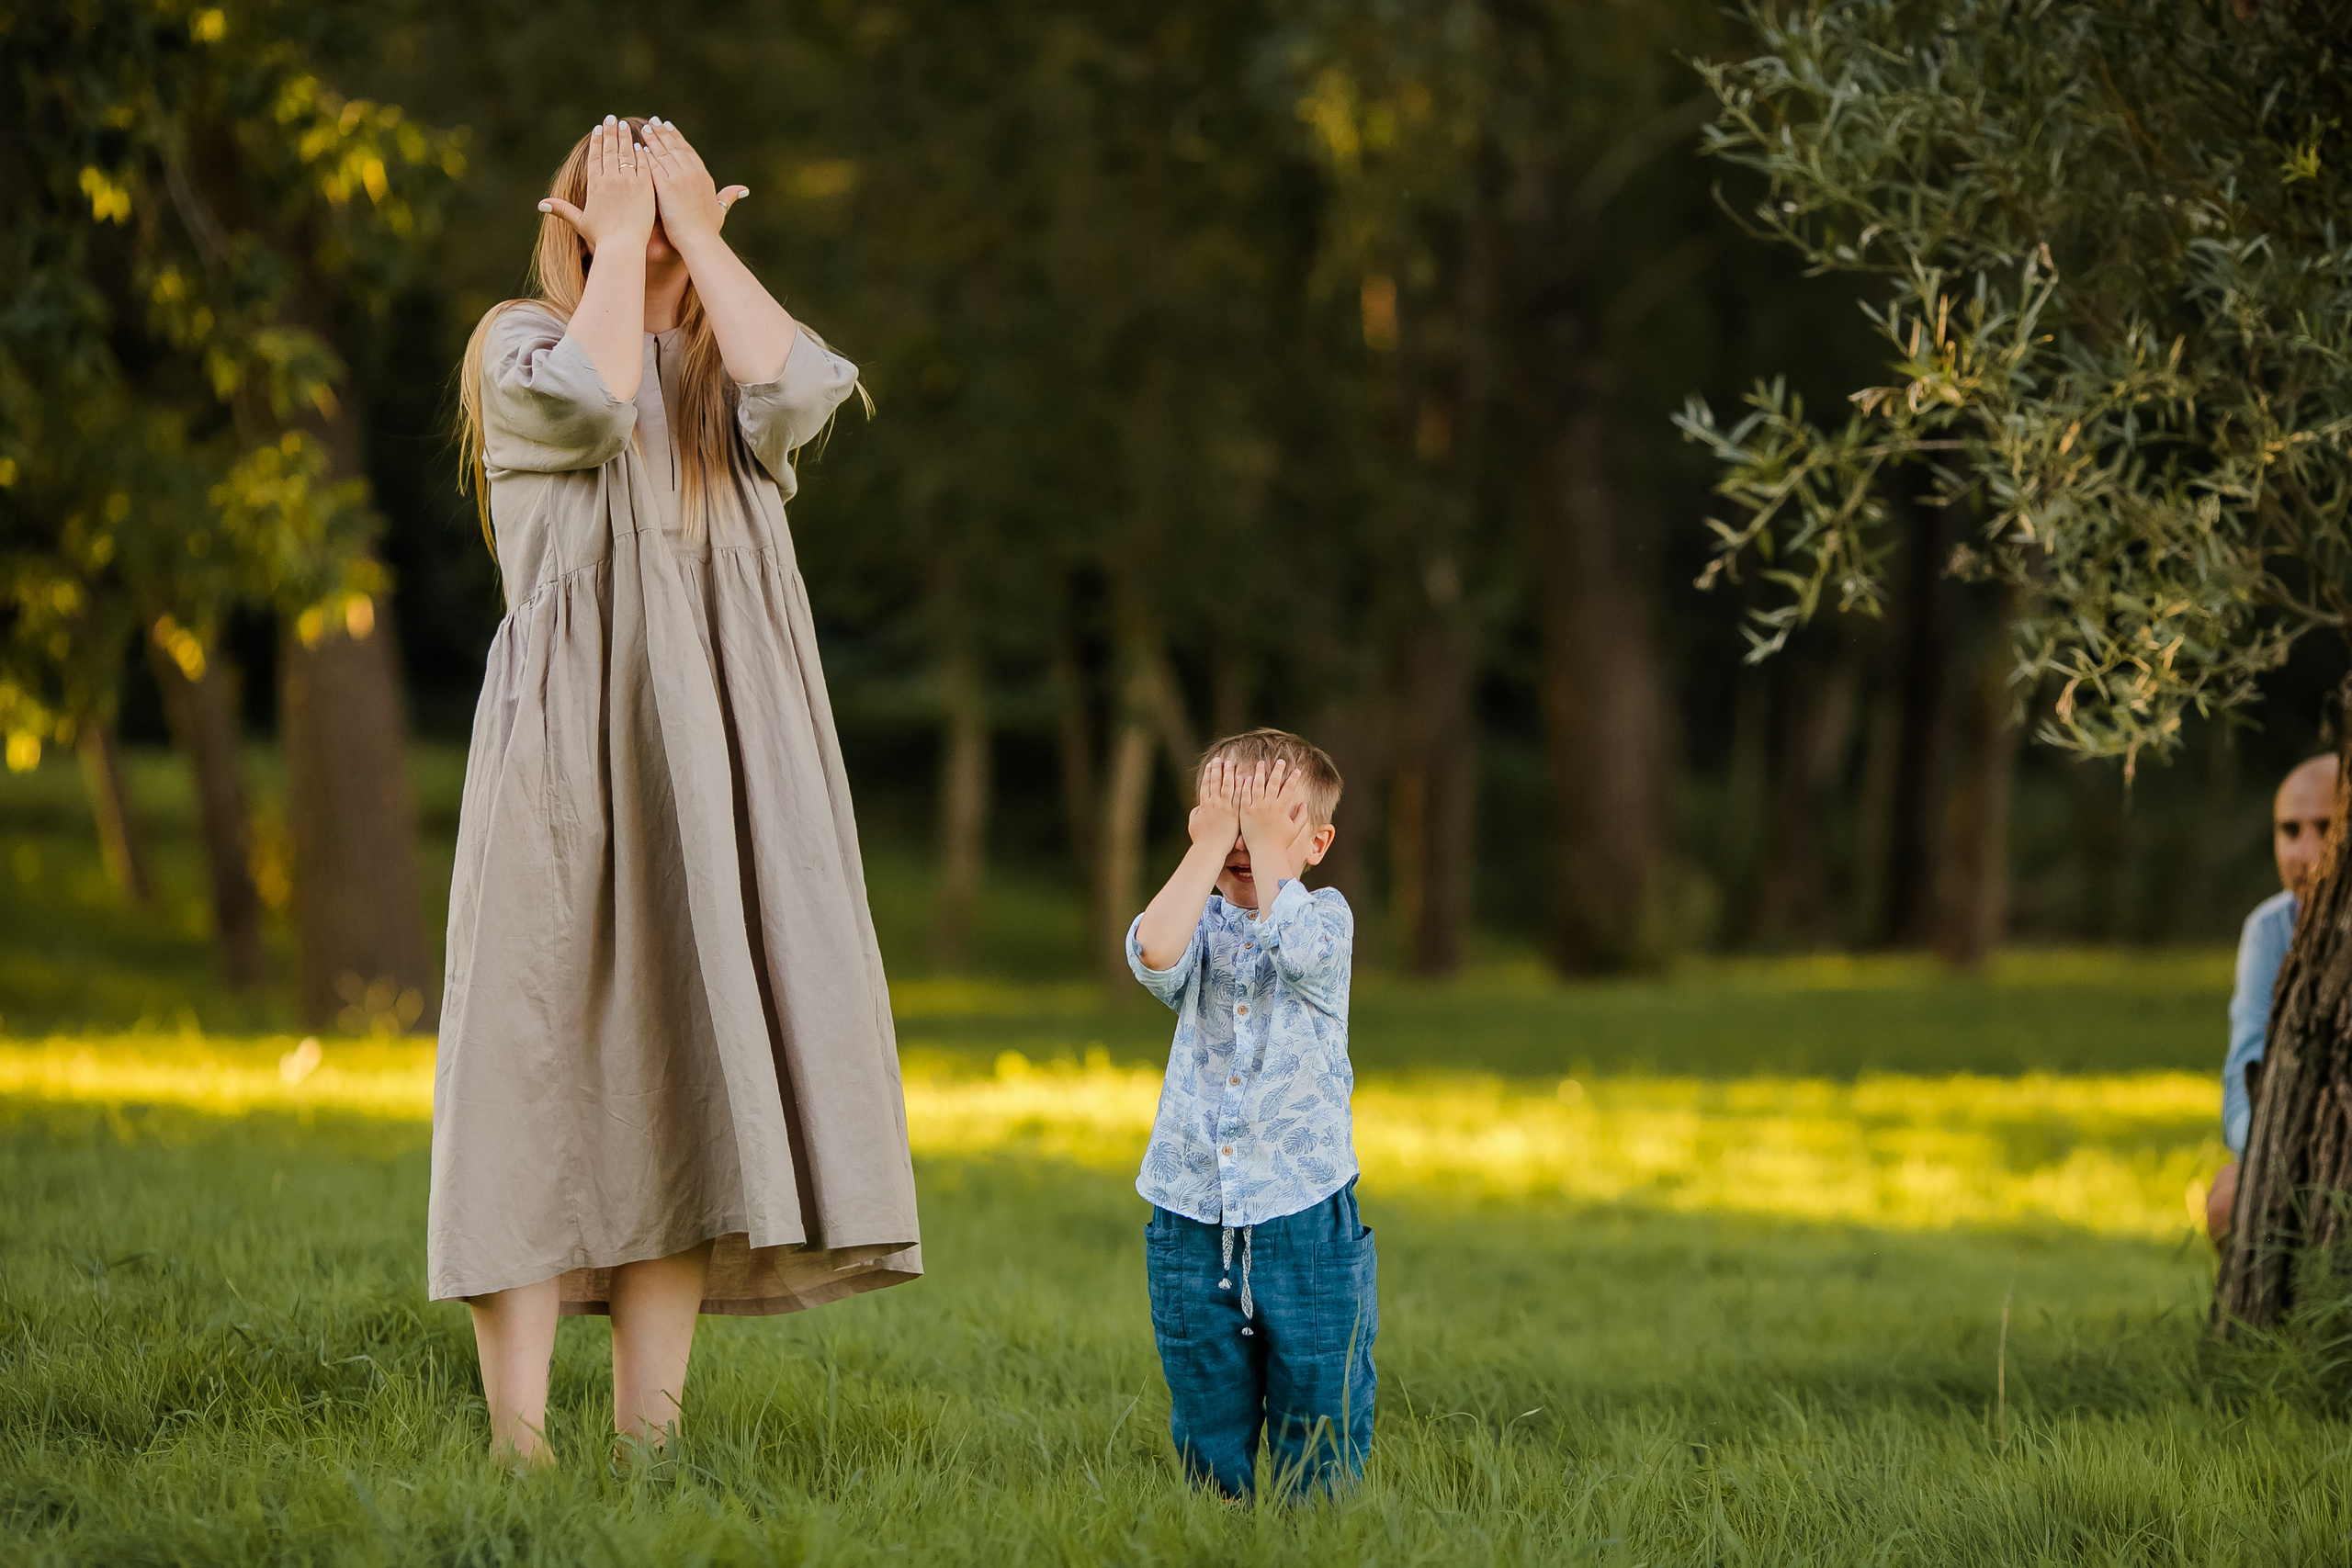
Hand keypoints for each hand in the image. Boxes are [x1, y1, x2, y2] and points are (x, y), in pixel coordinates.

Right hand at [540, 117, 656, 252]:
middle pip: (610, 150)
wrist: (622, 245)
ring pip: (626, 153)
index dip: (597, 141)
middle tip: (612, 118)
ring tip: (625, 125)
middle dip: (610, 132)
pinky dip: (641, 153)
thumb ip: (562, 210)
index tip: (598, 128)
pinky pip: (643, 164)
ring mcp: (628, 182)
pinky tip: (641, 144)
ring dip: (625, 137)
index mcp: (595, 185)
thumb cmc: (601, 237)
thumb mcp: (580, 221)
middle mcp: (610, 179)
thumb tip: (541, 205)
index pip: (595, 157)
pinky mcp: (644, 187)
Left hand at [639, 118, 749, 250]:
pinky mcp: (665, 185)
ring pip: (663, 152)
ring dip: (653, 139)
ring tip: (645, 129)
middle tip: (654, 121)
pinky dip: (644, 155)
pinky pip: (652, 165)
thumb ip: (728, 197)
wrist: (700, 240)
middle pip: (675, 147)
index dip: (678, 139)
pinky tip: (636, 148)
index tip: (670, 128)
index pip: (689, 152)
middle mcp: (692, 173)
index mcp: (704, 177)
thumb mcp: (720, 209)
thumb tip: (744, 190)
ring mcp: (679, 178)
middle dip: (664, 133)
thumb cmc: (709, 230)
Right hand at [1187, 753, 1239, 847]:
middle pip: (1216, 782)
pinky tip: (1243, 778)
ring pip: (1226, 787)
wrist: (1210, 850)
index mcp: (1204, 805)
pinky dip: (1240, 787)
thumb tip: (1198, 807)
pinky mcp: (1234, 814)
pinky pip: (1238, 798)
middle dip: (1218, 769)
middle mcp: (1214, 804)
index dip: (1208, 774)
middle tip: (1221, 758)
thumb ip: (1196, 813)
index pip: (1206, 785)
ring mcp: (1224, 808)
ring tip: (1231, 763)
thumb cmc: (1201, 840)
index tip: (1210, 764)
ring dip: (1229, 773)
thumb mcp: (1194, 824)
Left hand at [1236, 760, 1315, 883]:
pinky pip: (1244, 794)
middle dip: (1278, 770)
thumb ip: (1302, 816)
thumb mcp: (1295, 829)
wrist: (1264, 853)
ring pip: (1257, 785)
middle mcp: (1268, 805)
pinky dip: (1245, 785)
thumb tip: (1305, 804)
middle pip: (1273, 782)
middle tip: (1281, 761)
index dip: (1294, 778)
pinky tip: (1246, 776)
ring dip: (1260, 773)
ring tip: (1261, 763)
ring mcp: (1255, 807)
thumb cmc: (1281, 842)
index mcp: (1281, 808)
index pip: (1289, 788)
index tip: (1297, 770)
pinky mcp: (1244, 811)